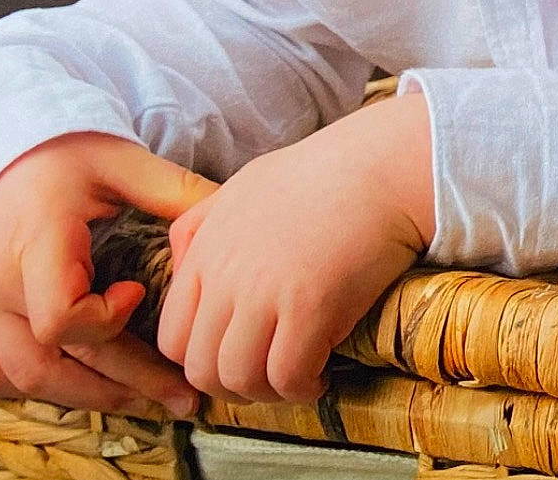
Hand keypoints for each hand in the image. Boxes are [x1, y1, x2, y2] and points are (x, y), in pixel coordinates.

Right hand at [0, 132, 215, 417]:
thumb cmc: (62, 156)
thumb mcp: (120, 162)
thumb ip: (174, 191)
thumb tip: (233, 214)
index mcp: (33, 240)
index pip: (58, 316)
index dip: (105, 320)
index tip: (140, 293)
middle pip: (50, 363)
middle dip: (124, 384)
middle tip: (180, 397)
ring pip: (22, 380)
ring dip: (85, 395)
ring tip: (143, 399)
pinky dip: (36, 387)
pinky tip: (82, 382)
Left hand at [157, 92, 434, 404]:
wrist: (385, 165)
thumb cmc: (326, 173)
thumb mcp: (246, 185)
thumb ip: (202, 224)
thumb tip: (183, 263)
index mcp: (207, 247)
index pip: (172, 336)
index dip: (201, 359)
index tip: (237, 358)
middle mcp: (226, 273)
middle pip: (201, 367)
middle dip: (232, 386)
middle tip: (267, 379)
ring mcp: (265, 292)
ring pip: (239, 379)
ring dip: (267, 393)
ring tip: (295, 380)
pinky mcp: (309, 308)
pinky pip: (287, 377)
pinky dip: (302, 390)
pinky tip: (321, 376)